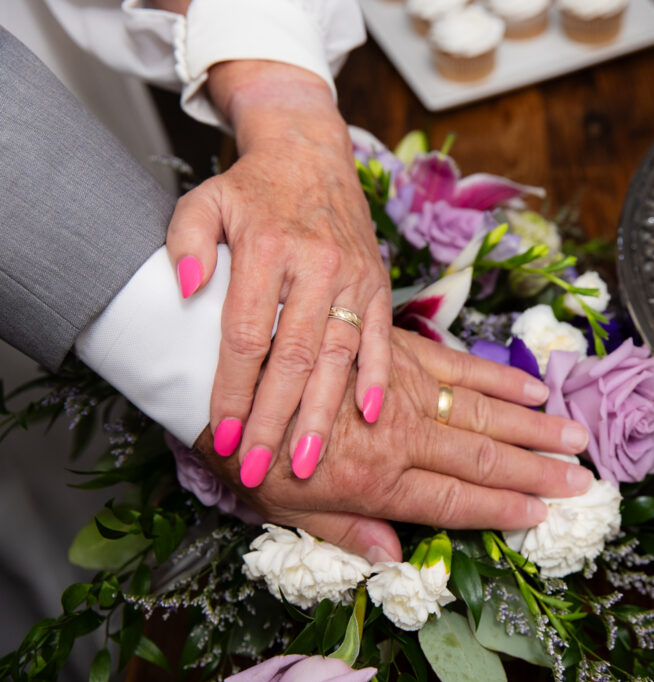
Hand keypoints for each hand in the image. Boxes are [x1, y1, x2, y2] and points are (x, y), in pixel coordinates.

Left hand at [166, 61, 391, 483]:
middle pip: (294, 357)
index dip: (233, 390)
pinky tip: (370, 416)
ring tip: (308, 463)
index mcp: (268, 248)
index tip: (220, 435)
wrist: (310, 152)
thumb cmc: (251, 187)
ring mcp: (353, 277)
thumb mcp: (203, 200)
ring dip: (323, 414)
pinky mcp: (378, 282)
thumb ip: (186, 242)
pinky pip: (380, 338)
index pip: (247, 335)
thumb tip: (183, 288)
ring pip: (338, 357)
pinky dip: (377, 377)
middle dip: (274, 420)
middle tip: (258, 468)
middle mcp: (316, 266)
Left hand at [198, 329, 593, 561]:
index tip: (544, 513)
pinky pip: (461, 366)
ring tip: (575, 436)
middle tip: (582, 477)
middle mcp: (400, 435)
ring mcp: (404, 391)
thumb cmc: (241, 446)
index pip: (455, 501)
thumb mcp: (279, 507)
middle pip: (483, 458)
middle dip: (537, 471)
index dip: (503, 508)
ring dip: (534, 427)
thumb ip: (343, 530)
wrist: (216, 367)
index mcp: (374, 480)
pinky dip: (500, 378)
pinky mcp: (398, 355)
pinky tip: (532, 388)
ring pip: (484, 412)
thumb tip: (394, 554)